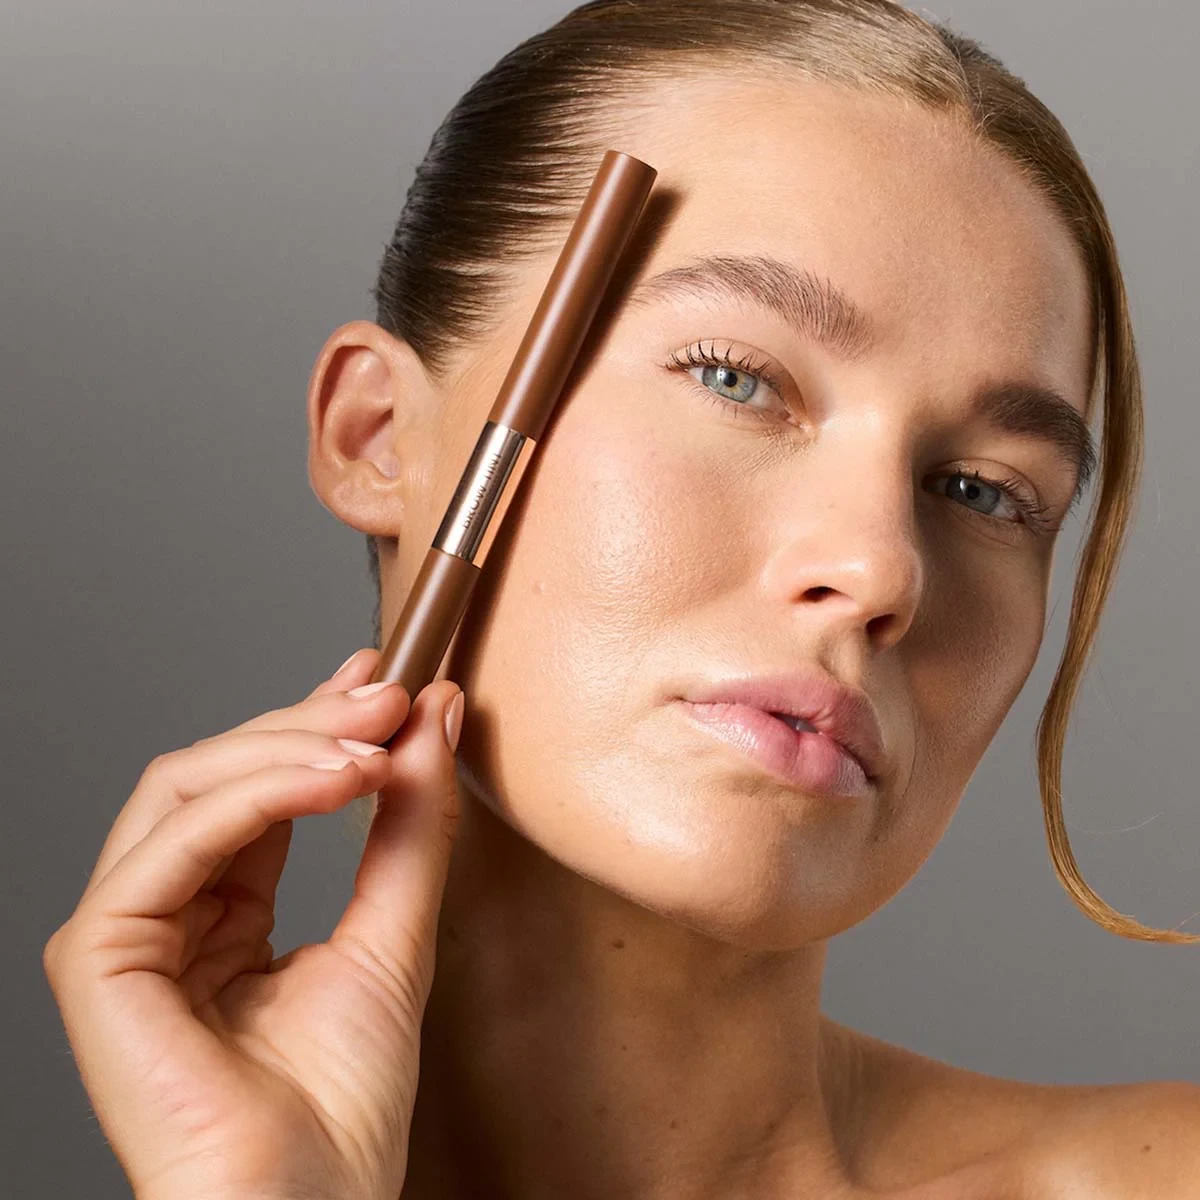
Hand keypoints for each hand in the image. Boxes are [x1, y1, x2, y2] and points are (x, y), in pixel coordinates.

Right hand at [43, 649, 463, 1199]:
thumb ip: (411, 822)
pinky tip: (337, 783)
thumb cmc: (344, 1104)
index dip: (314, 717)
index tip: (381, 675)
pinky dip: (256, 798)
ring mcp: (129, 931)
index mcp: (227, 906)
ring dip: (287, 747)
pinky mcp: (99, 958)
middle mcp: (172, 908)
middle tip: (388, 696)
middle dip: (309, 721)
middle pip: (218, 770)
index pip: (259, 783)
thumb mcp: (397, 928)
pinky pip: (172, 844)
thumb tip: (428, 714)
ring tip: (375, 742)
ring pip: (186, 786)